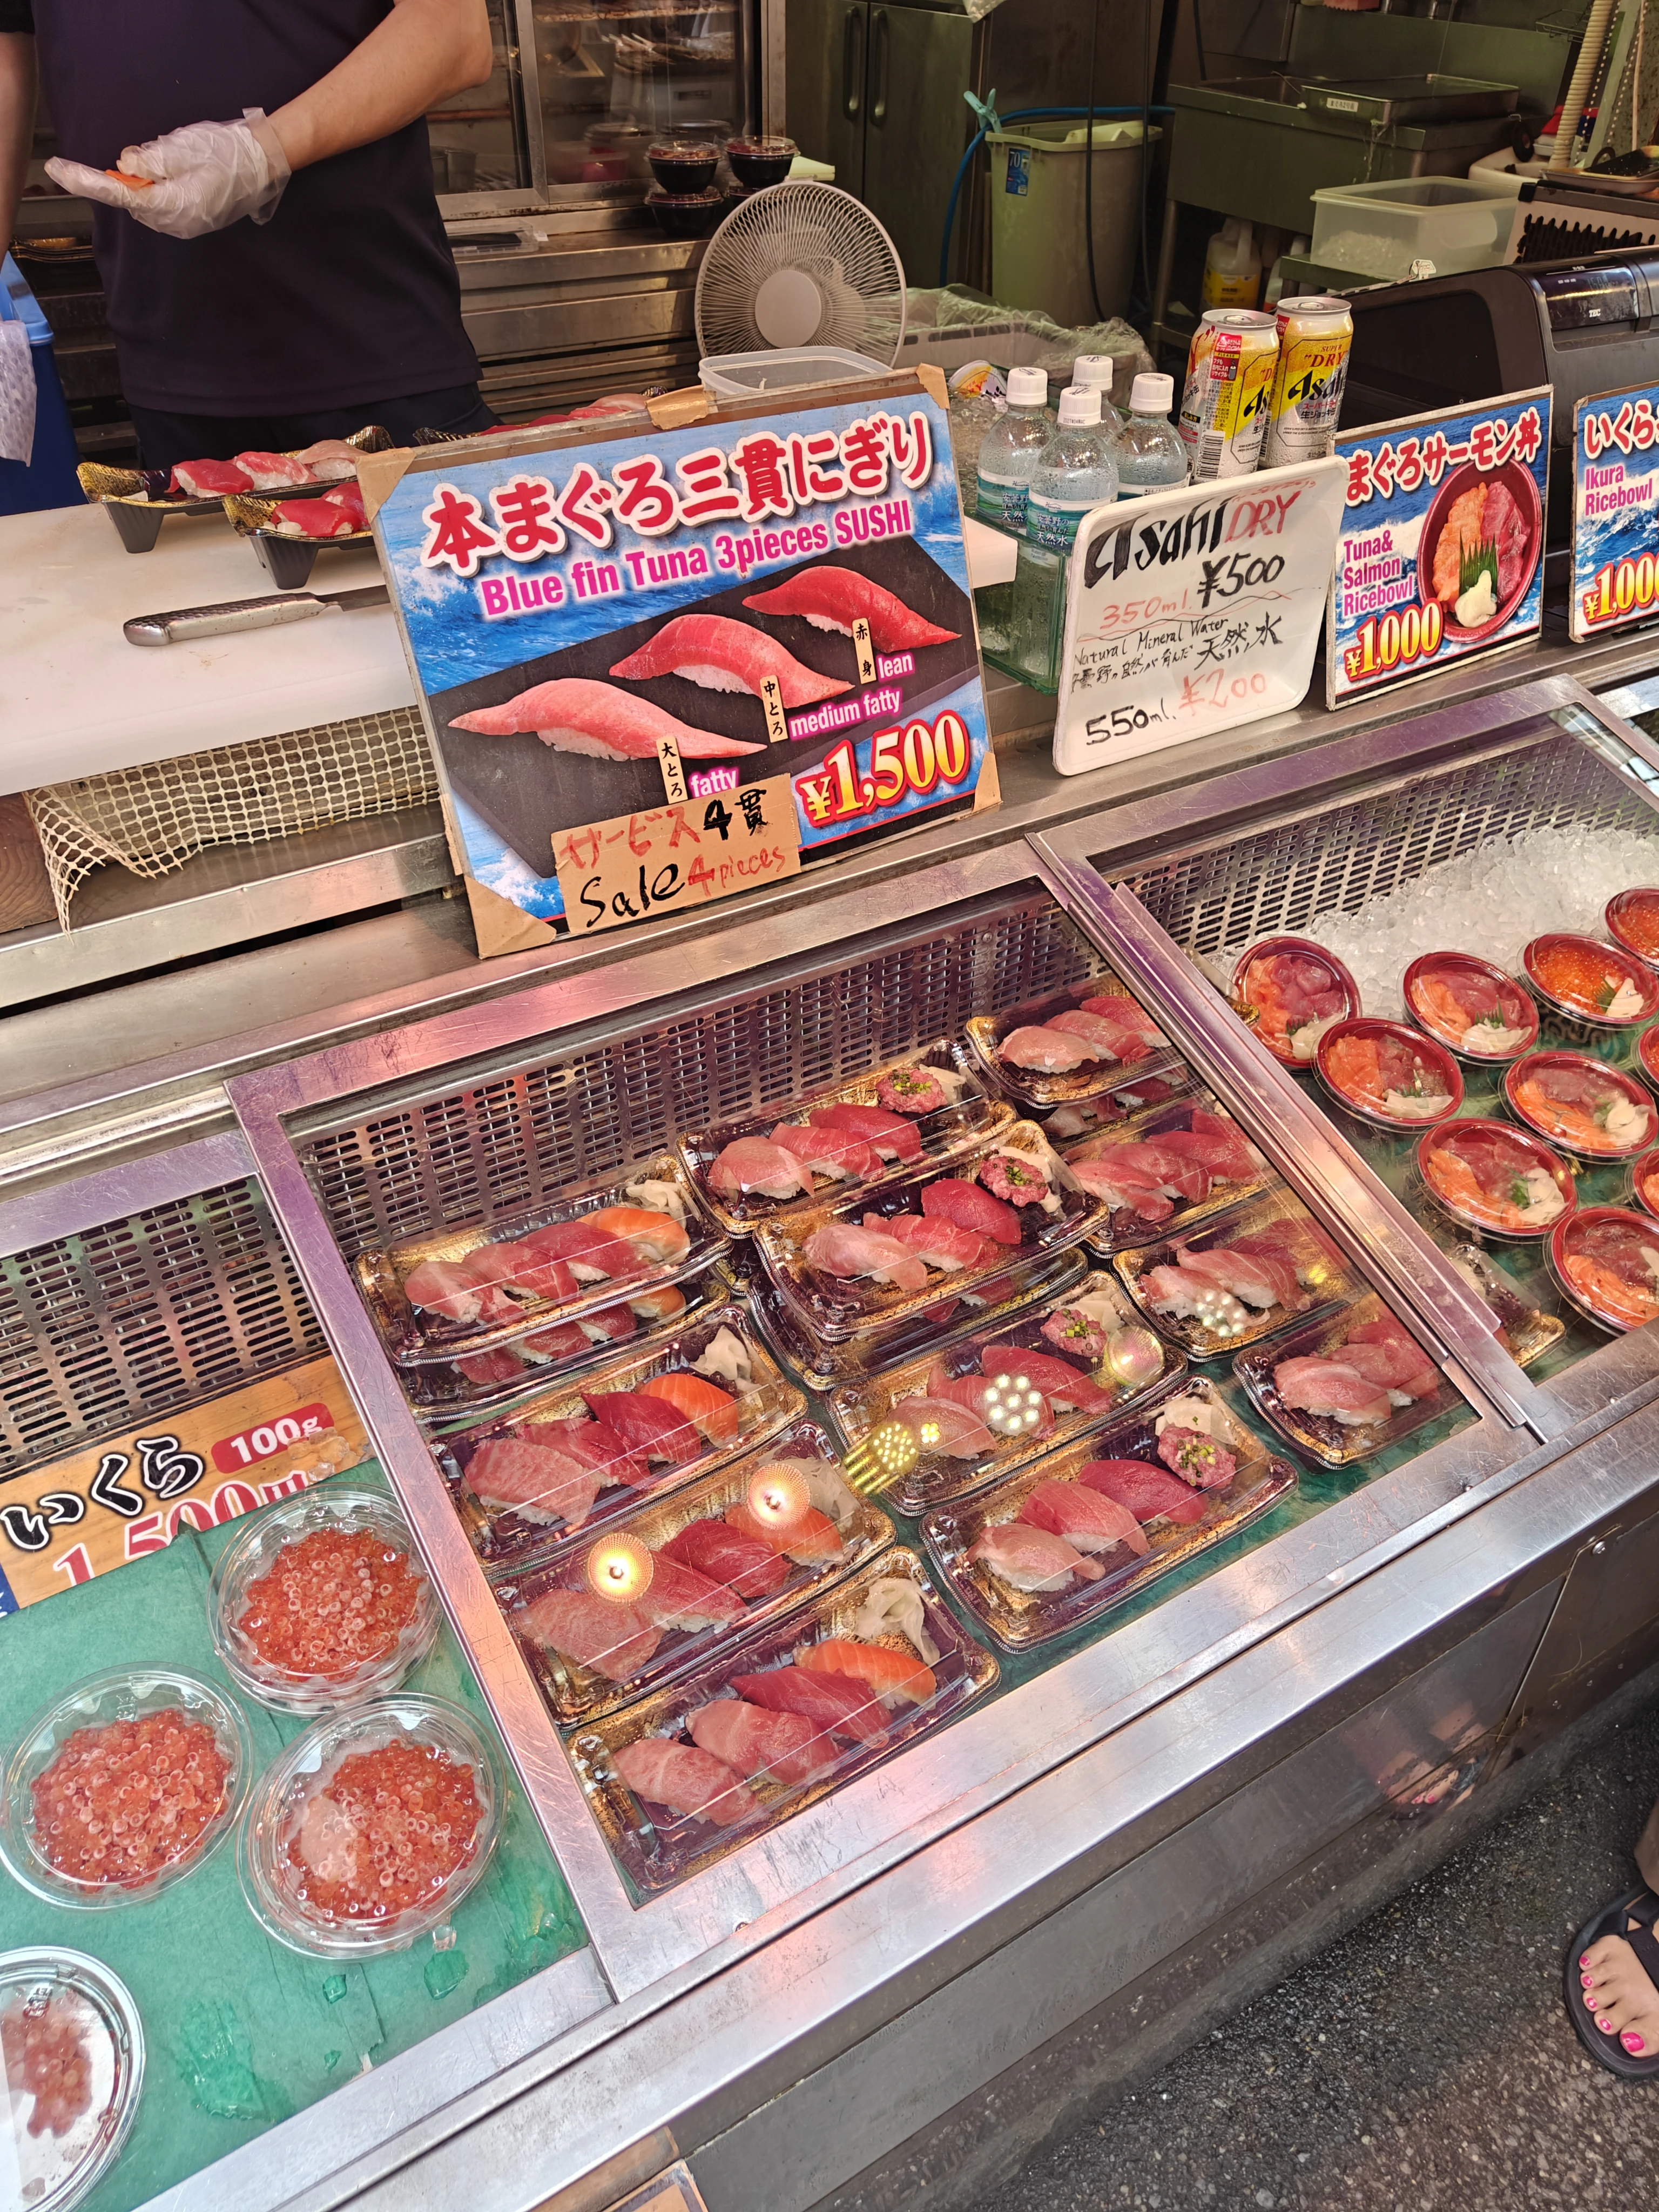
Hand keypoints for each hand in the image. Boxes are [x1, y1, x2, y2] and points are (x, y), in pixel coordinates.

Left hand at [46, 110, 288, 238]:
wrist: (264, 163)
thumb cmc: (227, 152)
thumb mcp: (183, 147)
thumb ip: (152, 161)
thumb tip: (125, 167)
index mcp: (174, 205)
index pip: (121, 194)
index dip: (87, 181)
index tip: (57, 170)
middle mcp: (178, 222)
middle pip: (133, 201)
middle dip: (126, 180)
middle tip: (145, 157)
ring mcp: (187, 224)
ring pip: (148, 201)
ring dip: (147, 181)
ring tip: (175, 159)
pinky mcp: (193, 218)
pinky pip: (163, 203)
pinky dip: (159, 186)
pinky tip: (180, 169)